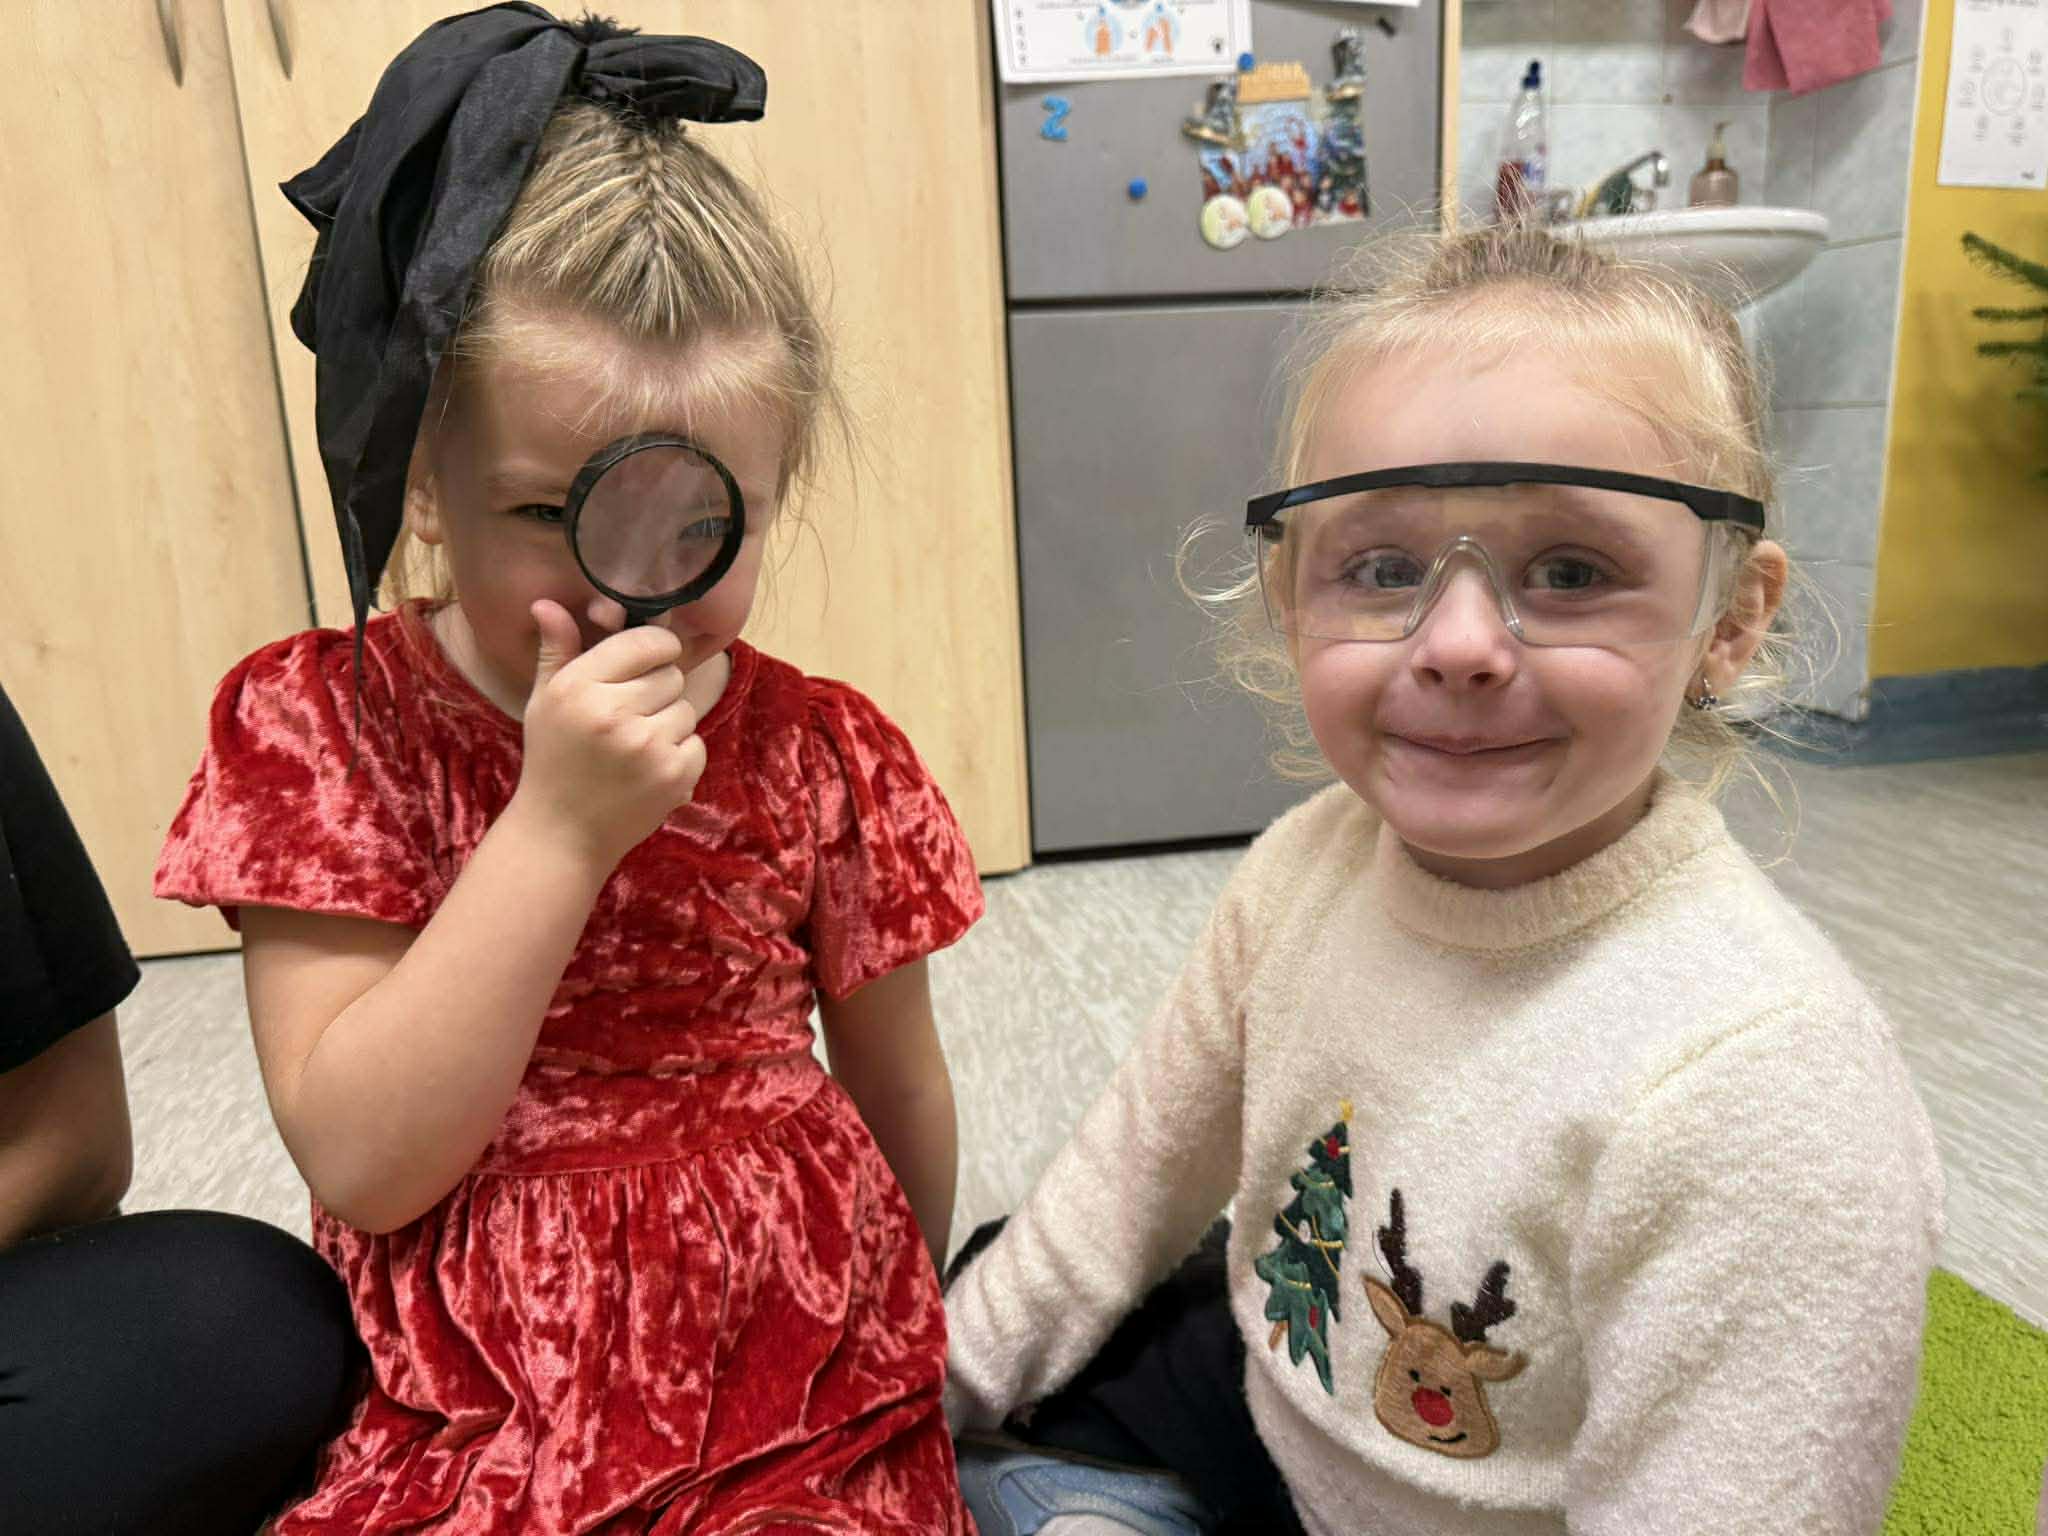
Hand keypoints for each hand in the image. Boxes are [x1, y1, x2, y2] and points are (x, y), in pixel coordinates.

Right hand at [506, 599, 706, 868]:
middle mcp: (612, 713)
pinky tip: (648, 770)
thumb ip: (558, 651)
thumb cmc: (553, 759)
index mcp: (578, 687)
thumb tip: (548, 603)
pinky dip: (680, 756)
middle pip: (671, 675)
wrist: (561, 833)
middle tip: (630, 717)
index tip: (651, 661)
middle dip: (657, 692)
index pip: (645, 642)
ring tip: (634, 747)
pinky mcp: (673, 776)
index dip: (656, 648)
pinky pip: (697, 743)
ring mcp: (646, 746)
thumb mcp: (545, 702)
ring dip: (668, 725)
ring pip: (686, 709)